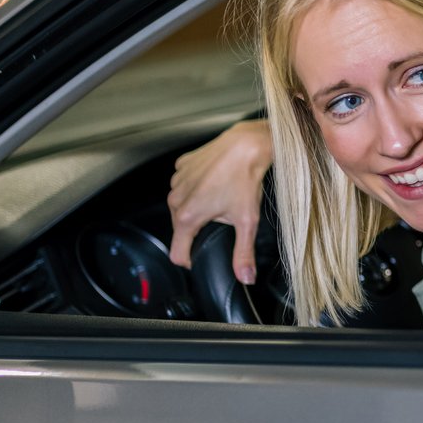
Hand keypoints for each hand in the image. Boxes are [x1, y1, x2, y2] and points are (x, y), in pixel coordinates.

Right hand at [167, 119, 272, 282]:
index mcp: (187, 216)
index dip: (190, 260)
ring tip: (220, 198)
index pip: (177, 252)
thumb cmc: (245, 179)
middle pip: (180, 228)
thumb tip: (245, 277)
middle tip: (222, 219)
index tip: (201, 257)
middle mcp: (176, 198)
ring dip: (197, 207)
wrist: (246, 145)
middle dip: (198, 229)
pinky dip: (197, 187)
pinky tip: (214, 182)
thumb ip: (243, 253)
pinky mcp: (181, 165)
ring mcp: (177, 180)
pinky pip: (185, 184)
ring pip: (182, 205)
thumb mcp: (247, 221)